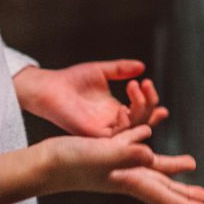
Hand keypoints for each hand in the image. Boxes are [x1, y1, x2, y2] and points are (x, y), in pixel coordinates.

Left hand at [14, 60, 168, 136]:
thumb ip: (121, 69)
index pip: (142, 112)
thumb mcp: (102, 71)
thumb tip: (142, 66)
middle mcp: (112, 122)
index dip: (153, 104)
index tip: (153, 86)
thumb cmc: (72, 79)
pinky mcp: (94, 135)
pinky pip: (116, 137)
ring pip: (134, 129)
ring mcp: (104, 130)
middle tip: (145, 84)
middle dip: (149, 103)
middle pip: (143, 121)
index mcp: (115, 110)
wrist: (50, 86)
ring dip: (140, 109)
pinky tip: (123, 108)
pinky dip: (124, 124)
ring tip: (134, 86)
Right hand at [44, 126, 203, 203]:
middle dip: (183, 193)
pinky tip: (148, 137)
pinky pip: (133, 149)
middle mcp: (125, 176)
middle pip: (161, 186)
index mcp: (127, 179)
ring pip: (151, 168)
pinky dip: (144, 145)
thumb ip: (123, 153)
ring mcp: (115, 167)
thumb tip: (148, 154)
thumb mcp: (99, 155)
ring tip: (190, 164)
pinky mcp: (106, 154)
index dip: (183, 203)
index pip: (162, 194)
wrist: (43, 163)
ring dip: (171, 169)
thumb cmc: (68, 162)